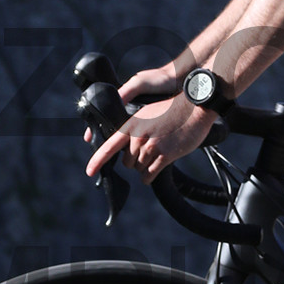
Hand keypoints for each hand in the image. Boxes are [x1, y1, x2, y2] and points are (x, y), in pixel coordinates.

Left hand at [85, 71, 213, 185]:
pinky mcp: (165, 155)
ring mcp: (152, 146)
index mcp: (131, 125)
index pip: (109, 146)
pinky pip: (150, 174)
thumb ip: (134, 130)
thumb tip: (127, 148)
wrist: (194, 107)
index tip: (90, 172)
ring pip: (139, 168)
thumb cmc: (171, 111)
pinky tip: (156, 168)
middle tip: (149, 150)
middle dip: (135, 161)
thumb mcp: (146, 114)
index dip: (97, 161)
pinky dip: (150, 175)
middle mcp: (139, 137)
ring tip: (158, 153)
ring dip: (146, 167)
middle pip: (127, 162)